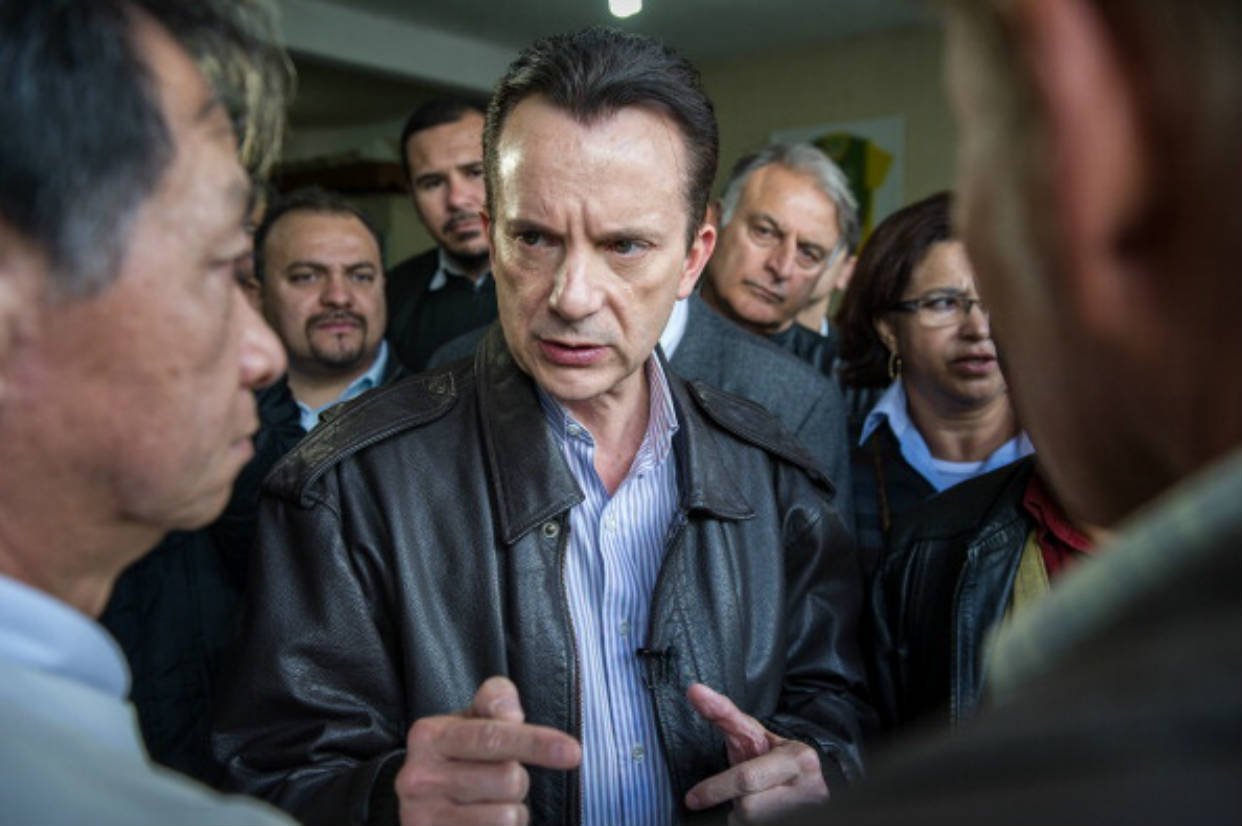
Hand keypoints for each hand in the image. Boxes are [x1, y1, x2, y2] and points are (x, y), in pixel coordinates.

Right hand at [395, 676, 581, 825]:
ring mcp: (424, 817)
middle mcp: (419, 777)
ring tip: (491, 803)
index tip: (573, 752)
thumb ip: (495, 703)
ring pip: (508, 816)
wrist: (420, 800)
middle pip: (508, 779)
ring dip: (513, 811)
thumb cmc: (458, 755)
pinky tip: (484, 821)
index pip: (493, 737)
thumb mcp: (470, 720)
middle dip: (518, 779)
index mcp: (430, 736)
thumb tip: (511, 714)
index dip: (536, 743)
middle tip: (498, 777)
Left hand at [684, 683, 828, 823]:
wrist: (811, 783)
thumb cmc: (772, 755)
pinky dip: (751, 822)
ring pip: (752, 820)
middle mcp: (811, 788)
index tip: (692, 799)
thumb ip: (724, 714)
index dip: (716, 789)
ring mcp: (808, 811)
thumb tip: (694, 691)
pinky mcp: (804, 823)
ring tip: (756, 798)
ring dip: (743, 813)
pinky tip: (761, 812)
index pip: (748, 777)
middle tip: (733, 793)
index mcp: (799, 759)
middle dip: (735, 798)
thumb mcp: (753, 734)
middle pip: (749, 805)